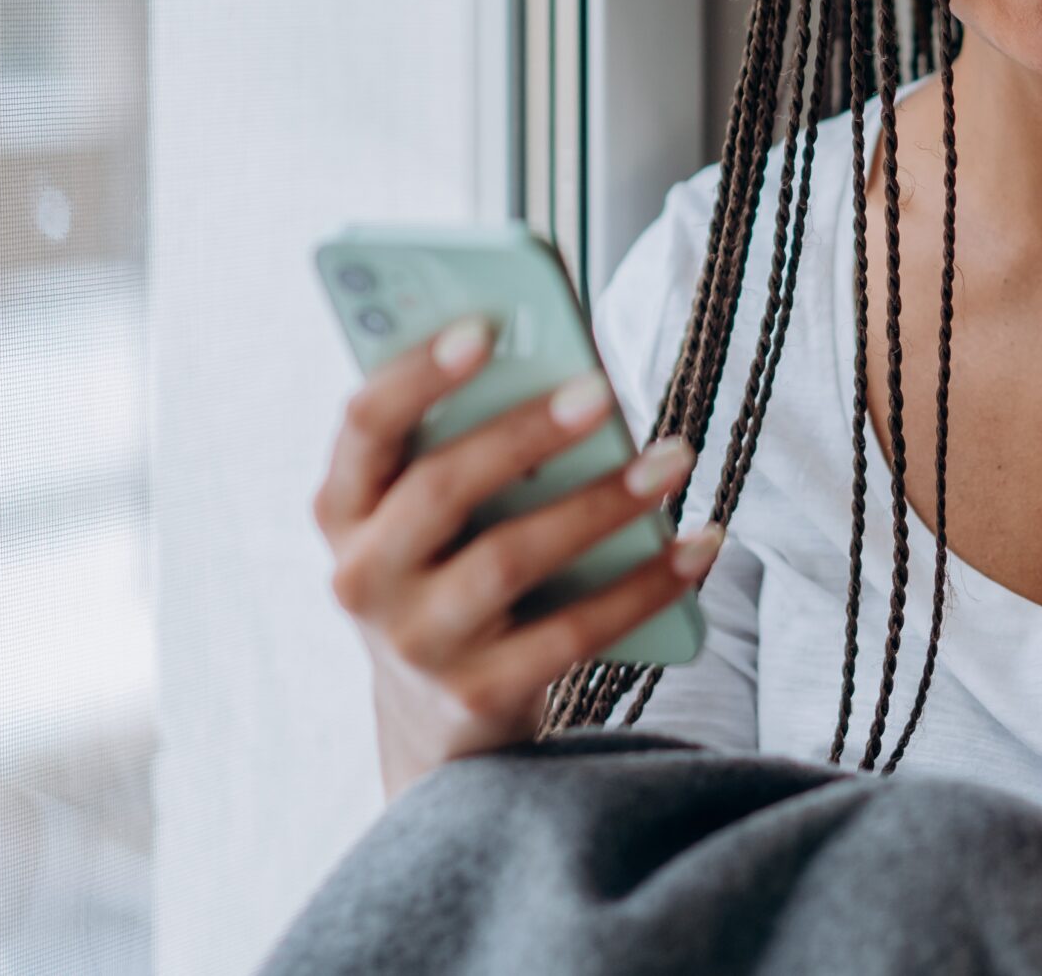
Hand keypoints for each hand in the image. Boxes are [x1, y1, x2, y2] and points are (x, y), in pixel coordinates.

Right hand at [311, 315, 724, 795]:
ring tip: (673, 457)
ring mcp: (417, 643)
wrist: (437, 713)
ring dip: (600, 503)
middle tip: (604, 389)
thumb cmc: (451, 563)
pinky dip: (645, 586)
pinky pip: (573, 633)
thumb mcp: (429, 510)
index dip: (417, 374)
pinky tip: (698, 545)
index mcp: (343, 506)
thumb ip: (466, 441)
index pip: (365, 424)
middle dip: (526, 433)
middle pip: (441, 489)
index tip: (483, 327)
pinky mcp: (477, 694)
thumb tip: (569, 371)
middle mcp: (363, 576)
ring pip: (510, 560)